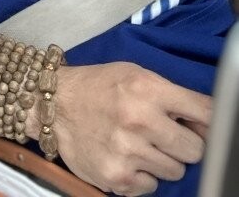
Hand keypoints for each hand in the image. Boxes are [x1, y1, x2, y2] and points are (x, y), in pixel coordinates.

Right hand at [52, 62, 209, 195]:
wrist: (54, 104)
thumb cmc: (97, 87)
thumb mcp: (134, 75)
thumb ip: (170, 95)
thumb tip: (206, 123)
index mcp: (147, 88)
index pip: (206, 113)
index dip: (206, 122)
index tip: (200, 125)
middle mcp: (139, 119)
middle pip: (195, 149)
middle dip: (183, 144)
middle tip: (164, 136)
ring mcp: (128, 151)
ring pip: (176, 171)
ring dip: (161, 160)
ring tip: (139, 144)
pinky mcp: (117, 177)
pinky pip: (151, 187)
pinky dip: (141, 175)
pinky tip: (124, 157)